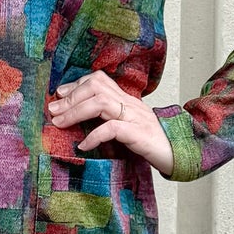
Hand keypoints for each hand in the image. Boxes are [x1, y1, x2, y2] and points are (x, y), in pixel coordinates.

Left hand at [46, 71, 174, 176]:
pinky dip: (94, 136)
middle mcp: (130, 104)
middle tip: (53, 111)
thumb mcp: (128, 127)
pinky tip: (83, 145)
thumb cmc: (151, 143)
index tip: (59, 96)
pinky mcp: (139, 134)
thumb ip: (109, 119)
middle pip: (96, 86)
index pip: (99, 80)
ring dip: (76, 112)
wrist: (180, 153)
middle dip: (71, 97)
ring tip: (60, 124)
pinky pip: (113, 128)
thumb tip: (81, 122)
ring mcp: (135, 118)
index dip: (77, 85)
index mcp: (127, 100)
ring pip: (101, 102)